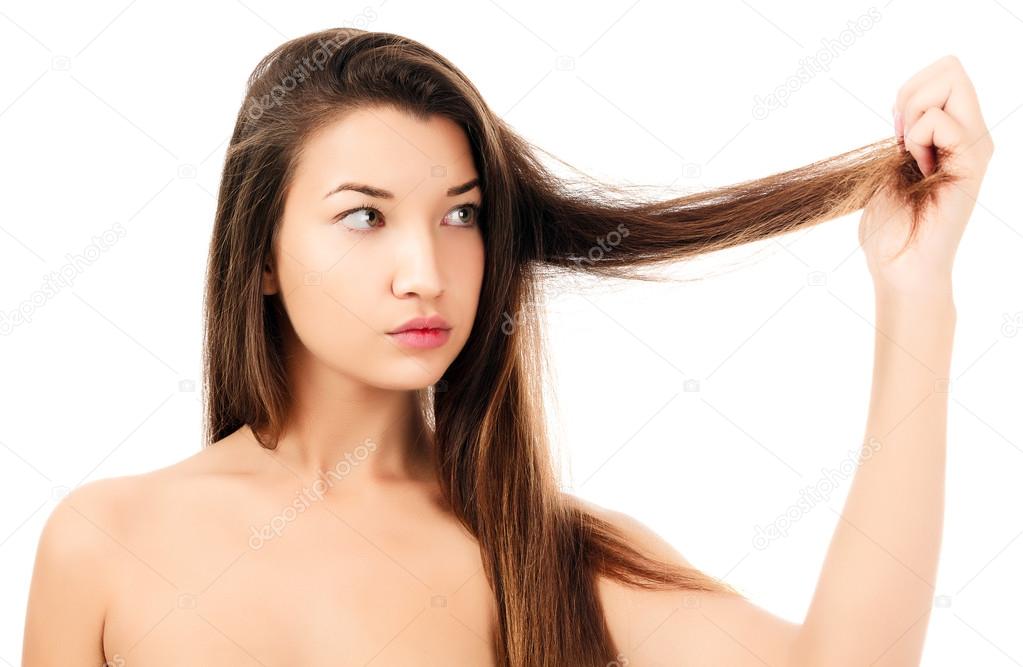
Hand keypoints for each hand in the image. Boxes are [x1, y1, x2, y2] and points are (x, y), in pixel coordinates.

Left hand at [858, 55, 994, 297]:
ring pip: (951, 82)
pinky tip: (918, 170)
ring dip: (913, 116)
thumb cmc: (890, 227)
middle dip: (912, 93)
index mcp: (953, 134)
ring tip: (911, 158)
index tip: (895, 130)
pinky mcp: (972, 165)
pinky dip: (915, 138)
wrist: (899, 269)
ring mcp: (975, 148)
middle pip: (951, 68)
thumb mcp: (888, 167)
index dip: (910, 91)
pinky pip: (940, 121)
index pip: (944, 72)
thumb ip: (903, 131)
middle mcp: (971, 135)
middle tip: (900, 139)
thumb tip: (905, 104)